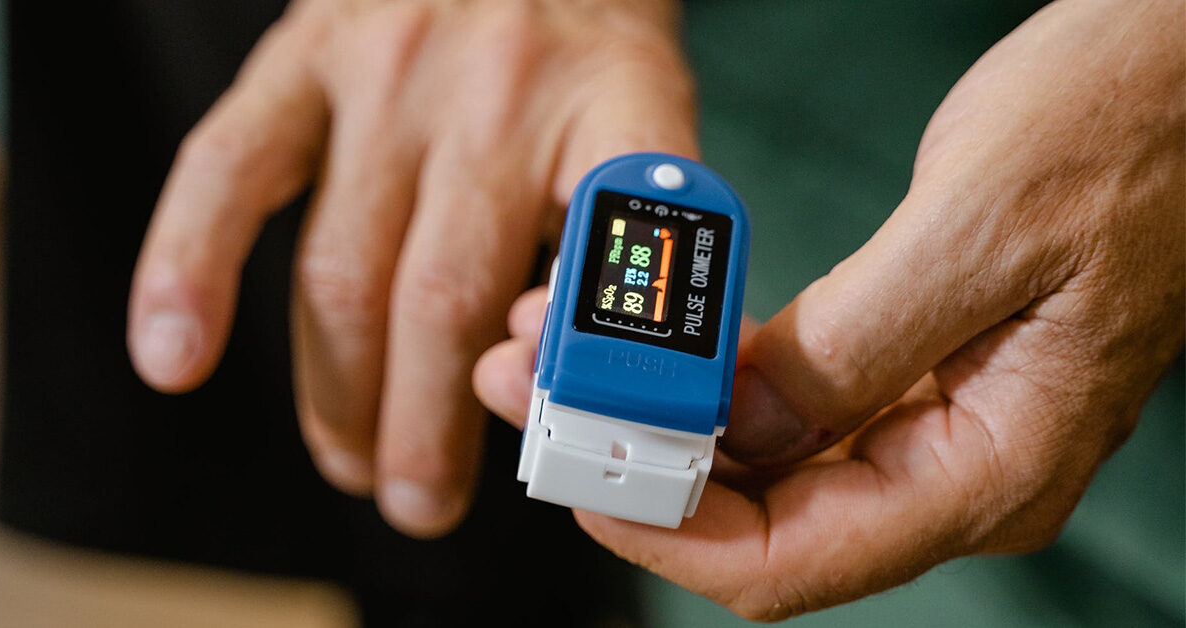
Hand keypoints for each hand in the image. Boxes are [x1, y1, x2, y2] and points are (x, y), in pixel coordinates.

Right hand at [126, 0, 696, 537]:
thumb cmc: (583, 48)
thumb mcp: (643, 125)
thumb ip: (616, 244)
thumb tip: (568, 381)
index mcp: (614, 104)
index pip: (606, 257)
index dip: (571, 372)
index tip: (551, 449)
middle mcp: (498, 87)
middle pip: (445, 299)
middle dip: (428, 428)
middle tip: (423, 502)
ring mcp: (388, 71)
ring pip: (345, 272)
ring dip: (343, 395)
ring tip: (356, 463)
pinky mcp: (302, 57)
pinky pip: (229, 172)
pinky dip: (189, 271)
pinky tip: (174, 355)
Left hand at [475, 0, 1183, 618]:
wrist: (1184, 77)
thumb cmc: (1124, 133)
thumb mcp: (977, 230)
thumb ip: (850, 348)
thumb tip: (734, 429)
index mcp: (989, 468)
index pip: (794, 558)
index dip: (669, 533)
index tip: (582, 476)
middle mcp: (957, 471)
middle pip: (767, 522)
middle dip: (647, 470)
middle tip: (545, 402)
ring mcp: (933, 428)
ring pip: (771, 468)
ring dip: (671, 423)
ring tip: (576, 362)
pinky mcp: (913, 378)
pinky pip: (794, 411)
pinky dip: (719, 384)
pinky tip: (665, 349)